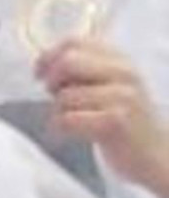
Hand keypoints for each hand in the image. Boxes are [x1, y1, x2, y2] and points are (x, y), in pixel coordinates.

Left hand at [36, 37, 168, 197]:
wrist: (158, 156)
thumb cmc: (125, 121)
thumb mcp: (110, 85)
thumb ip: (83, 69)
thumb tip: (43, 61)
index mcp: (119, 59)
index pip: (74, 41)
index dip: (49, 55)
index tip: (40, 73)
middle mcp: (124, 72)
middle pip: (67, 62)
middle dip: (51, 81)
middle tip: (53, 97)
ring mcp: (123, 96)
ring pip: (64, 95)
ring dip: (57, 111)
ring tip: (73, 120)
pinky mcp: (116, 122)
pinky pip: (68, 119)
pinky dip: (61, 128)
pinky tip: (73, 134)